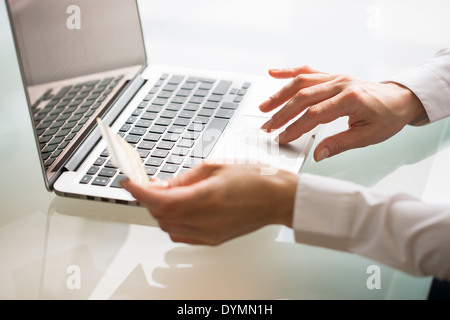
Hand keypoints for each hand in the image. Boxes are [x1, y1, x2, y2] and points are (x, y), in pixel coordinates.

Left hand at [120, 163, 298, 244]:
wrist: (277, 198)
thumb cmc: (255, 178)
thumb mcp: (216, 167)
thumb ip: (185, 178)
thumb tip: (161, 184)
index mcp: (209, 197)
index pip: (162, 200)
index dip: (140, 192)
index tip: (128, 182)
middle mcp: (208, 219)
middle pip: (161, 215)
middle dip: (149, 198)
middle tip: (148, 183)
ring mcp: (210, 233)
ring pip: (168, 227)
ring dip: (160, 211)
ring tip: (166, 194)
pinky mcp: (213, 240)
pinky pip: (181, 235)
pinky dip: (172, 222)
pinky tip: (179, 209)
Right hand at [259, 66, 426, 160]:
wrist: (400, 99)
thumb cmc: (387, 117)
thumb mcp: (368, 136)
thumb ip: (340, 144)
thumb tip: (318, 154)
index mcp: (351, 99)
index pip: (315, 114)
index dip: (296, 127)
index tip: (282, 138)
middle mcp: (341, 84)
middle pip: (303, 97)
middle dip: (282, 114)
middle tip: (268, 127)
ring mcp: (335, 77)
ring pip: (301, 82)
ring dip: (280, 94)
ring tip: (264, 107)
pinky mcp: (332, 75)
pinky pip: (308, 71)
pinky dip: (289, 71)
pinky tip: (273, 73)